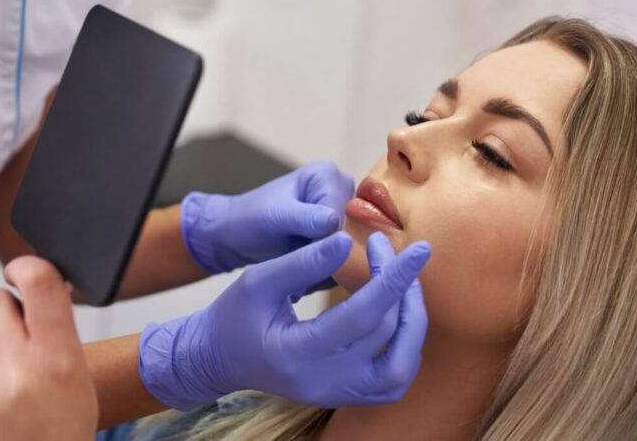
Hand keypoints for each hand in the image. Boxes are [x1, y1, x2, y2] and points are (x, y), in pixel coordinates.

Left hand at [0, 257, 96, 440]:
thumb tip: (43, 282)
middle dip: (0, 314)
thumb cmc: (62, 429)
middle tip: (14, 341)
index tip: (18, 270)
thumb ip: (58, 331)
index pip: (39, 283)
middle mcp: (19, 370)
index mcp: (59, 356)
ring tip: (4, 397)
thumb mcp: (78, 377)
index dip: (25, 266)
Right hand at [139, 231, 429, 410]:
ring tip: (404, 282)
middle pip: (388, 340)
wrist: (218, 358)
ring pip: (400, 369)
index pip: (363, 317)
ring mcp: (338, 395)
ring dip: (411, 323)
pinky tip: (396, 313)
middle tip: (391, 251)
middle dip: (401, 289)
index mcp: (299, 354)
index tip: (418, 248)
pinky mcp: (345, 396)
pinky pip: (393, 380)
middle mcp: (325, 383)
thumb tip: (347, 240)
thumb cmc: (234, 315)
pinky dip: (404, 346)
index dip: (394, 279)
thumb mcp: (258, 280)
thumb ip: (303, 262)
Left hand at [180, 161, 354, 273]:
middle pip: (353, 231)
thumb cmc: (248, 219)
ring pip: (351, 249)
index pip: (342, 213)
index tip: (301, 260)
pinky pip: (345, 259)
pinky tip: (304, 279)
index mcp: (327, 174)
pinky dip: (326, 272)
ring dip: (327, 267)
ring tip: (299, 277)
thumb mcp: (274, 217)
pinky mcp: (338, 236)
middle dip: (329, 256)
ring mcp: (343, 214)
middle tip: (300, 274)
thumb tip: (333, 223)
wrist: (235, 236)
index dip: (326, 241)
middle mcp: (342, 189)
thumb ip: (304, 218)